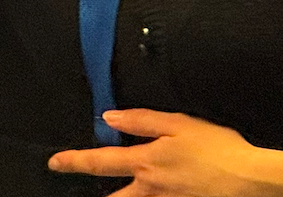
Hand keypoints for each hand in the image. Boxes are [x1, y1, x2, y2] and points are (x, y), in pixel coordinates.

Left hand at [48, 109, 282, 195]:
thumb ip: (141, 120)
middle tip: (83, 190)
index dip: (73, 162)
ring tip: (118, 190)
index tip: (54, 163)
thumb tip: (110, 117)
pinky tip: (150, 191)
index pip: (99, 162)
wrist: (252, 179)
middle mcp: (151, 189)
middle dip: (98, 196)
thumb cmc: (217, 148)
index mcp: (145, 163)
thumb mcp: (178, 124)